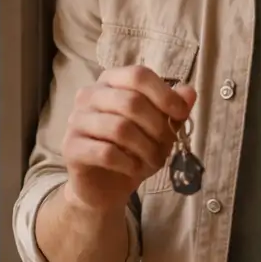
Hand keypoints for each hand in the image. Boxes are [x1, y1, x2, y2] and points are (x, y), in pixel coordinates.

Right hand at [62, 66, 196, 213]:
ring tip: (154, 161)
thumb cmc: (132, 150)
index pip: (138, 75)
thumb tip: (189, 92)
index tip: (180, 114)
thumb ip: (173, 109)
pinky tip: (134, 169)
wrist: (103, 186)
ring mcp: (77, 120)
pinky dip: (128, 163)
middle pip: (131, 102)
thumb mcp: (159, 129)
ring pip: (119, 128)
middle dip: (157, 127)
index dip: (164, 94)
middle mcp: (89, 95)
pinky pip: (105, 152)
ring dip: (145, 149)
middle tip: (167, 147)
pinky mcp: (71, 147)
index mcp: (111, 81)